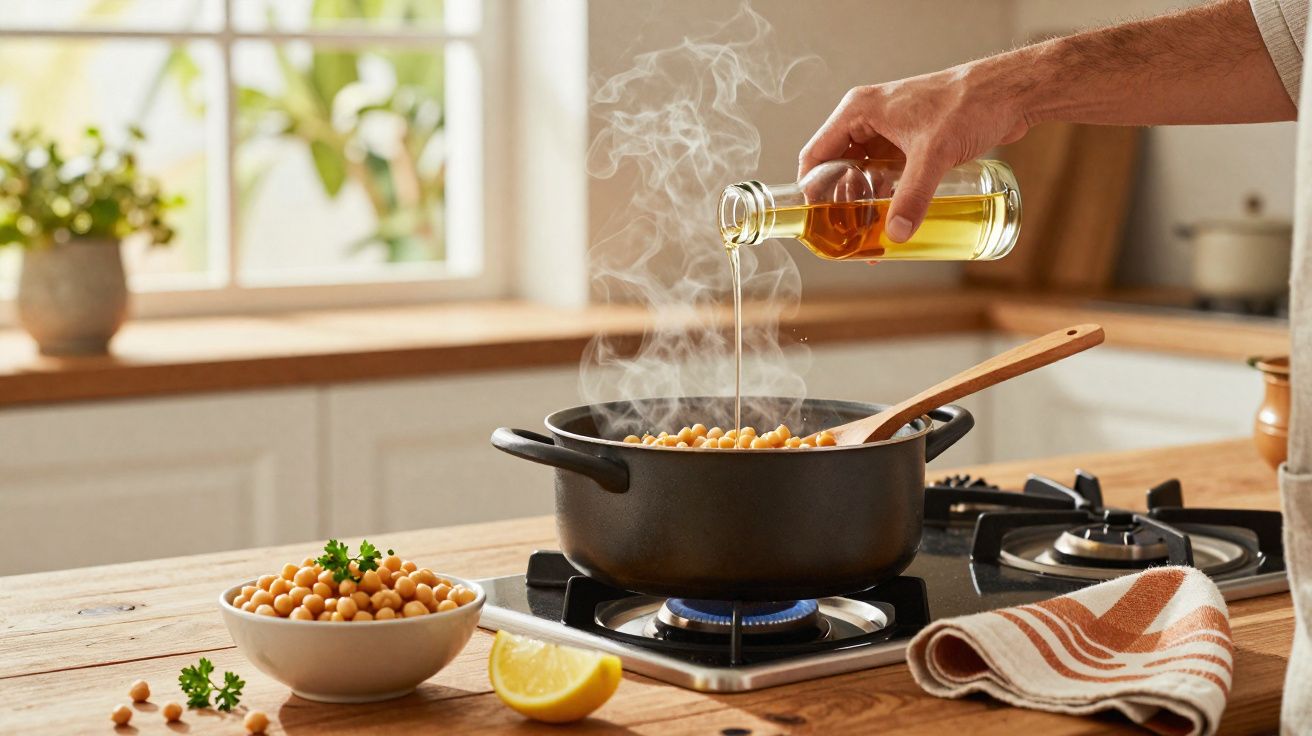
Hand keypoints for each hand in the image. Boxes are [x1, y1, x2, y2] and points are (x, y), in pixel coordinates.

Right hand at [798, 61, 1029, 241]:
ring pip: (863, 173)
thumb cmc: (968, 104)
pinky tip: (891, 217)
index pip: (816, 154)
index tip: (816, 220)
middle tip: (847, 234)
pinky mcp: (911, 141)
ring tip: (868, 233)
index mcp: (859, 111)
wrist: (1007, 93)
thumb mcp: (934, 154)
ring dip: (863, 202)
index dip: (812, 189)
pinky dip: (884, 195)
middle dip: (840, 203)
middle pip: (837, 168)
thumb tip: (896, 233)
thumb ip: (913, 196)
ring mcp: (890, 131)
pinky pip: (886, 173)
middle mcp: (869, 119)